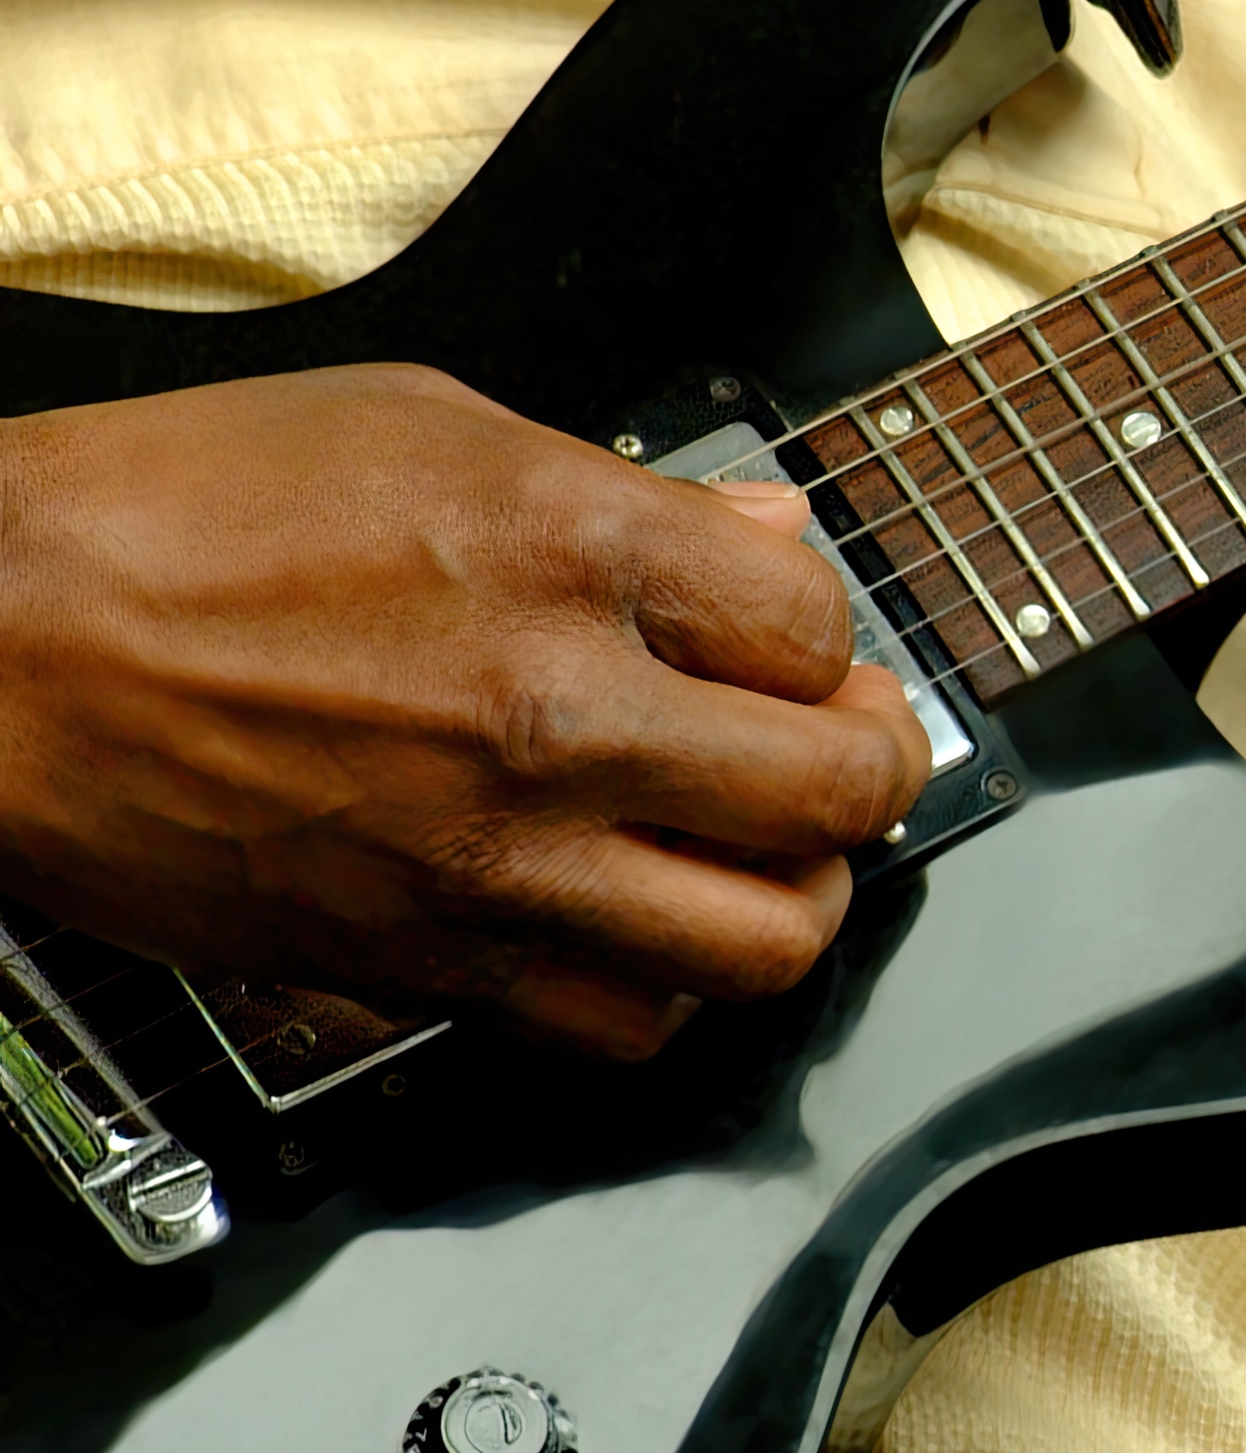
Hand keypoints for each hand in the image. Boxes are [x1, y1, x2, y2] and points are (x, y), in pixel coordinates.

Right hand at [0, 362, 933, 1054]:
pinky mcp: (425, 965)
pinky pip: (622, 1027)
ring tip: (755, 854)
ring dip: (788, 898)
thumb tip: (772, 540)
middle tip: (835, 756)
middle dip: (865, 772)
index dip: (823, 641)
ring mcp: (498, 856)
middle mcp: (560, 715)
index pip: (821, 629)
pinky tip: (632, 927)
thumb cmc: (173, 517)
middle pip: (842, 793)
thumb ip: (626, 491)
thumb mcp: (420, 424)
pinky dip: (656, 991)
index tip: (790, 649)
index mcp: (573, 552)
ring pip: (766, 942)